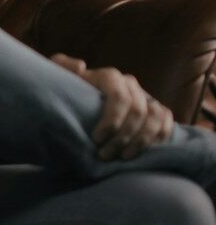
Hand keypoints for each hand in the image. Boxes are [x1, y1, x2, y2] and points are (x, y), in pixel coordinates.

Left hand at [49, 53, 174, 160]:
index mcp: (109, 77)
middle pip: (137, 111)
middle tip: (105, 155)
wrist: (76, 103)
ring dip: (142, 140)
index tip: (96, 139)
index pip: (119, 96)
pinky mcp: (155, 110)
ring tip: (123, 157)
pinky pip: (166, 122)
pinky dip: (159, 137)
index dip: (112, 119)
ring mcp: (145, 97)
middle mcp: (130, 84)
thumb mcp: (58, 78)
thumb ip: (62, 67)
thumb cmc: (65, 92)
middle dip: (123, 136)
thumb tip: (81, 66)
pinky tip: (142, 151)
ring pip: (155, 117)